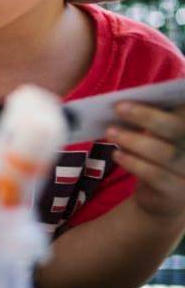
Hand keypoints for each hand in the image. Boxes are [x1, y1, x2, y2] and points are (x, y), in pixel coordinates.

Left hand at [108, 101, 184, 222]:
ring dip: (134, 140)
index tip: (152, 90)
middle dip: (147, 116)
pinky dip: (133, 162)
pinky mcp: (178, 193)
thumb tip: (126, 101)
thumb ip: (154, 118)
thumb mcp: (159, 135)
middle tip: (119, 107)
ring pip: (165, 153)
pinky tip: (117, 154)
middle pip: (177, 128)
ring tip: (110, 132)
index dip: (176, 100)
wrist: (162, 197)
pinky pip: (155, 175)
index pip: (183, 110)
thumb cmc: (158, 156)